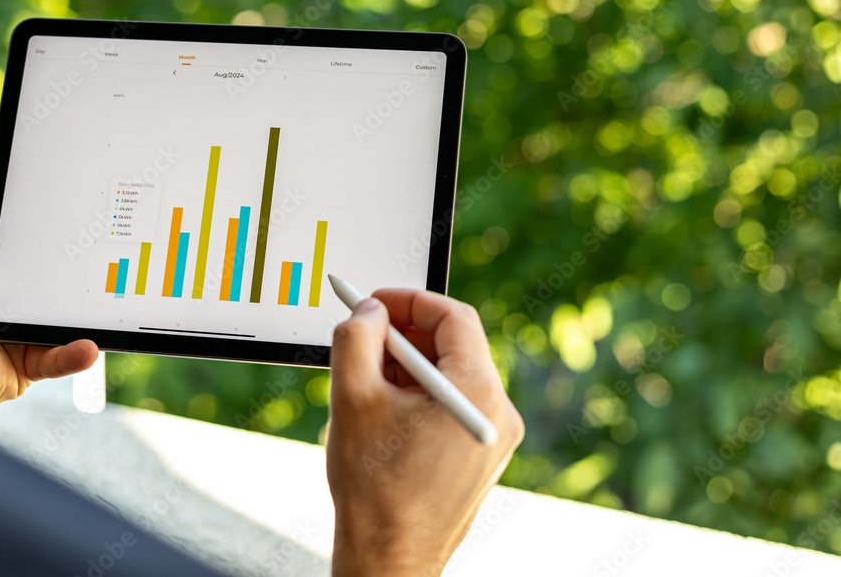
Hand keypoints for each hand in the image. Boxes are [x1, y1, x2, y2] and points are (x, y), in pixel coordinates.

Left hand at [0, 151, 97, 419]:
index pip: (31, 243)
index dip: (57, 229)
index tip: (86, 210)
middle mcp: (5, 299)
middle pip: (54, 279)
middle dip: (81, 269)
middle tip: (113, 250)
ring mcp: (18, 331)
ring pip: (63, 319)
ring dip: (85, 314)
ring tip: (112, 300)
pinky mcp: (25, 363)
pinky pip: (59, 356)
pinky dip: (76, 353)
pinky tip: (90, 344)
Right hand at [327, 290, 523, 576]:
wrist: (389, 559)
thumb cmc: (374, 487)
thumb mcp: (354, 397)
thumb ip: (357, 338)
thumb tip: (369, 310)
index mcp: (477, 391)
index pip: (453, 317)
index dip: (410, 300)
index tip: (374, 301)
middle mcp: (497, 411)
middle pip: (454, 345)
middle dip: (404, 335)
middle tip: (363, 336)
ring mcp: (492, 436)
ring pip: (450, 375)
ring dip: (407, 365)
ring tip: (365, 379)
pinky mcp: (479, 454)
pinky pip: (452, 403)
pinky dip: (419, 394)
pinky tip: (383, 408)